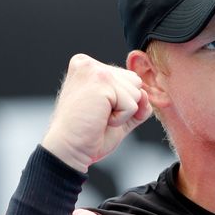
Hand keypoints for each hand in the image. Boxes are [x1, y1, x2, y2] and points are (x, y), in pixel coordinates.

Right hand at [41, 53, 151, 171]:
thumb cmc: (89, 134)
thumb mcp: (118, 113)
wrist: (68, 151)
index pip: (128, 79)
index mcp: (88, 67)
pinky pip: (133, 104)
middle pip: (135, 82)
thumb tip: (146, 95)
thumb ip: (137, 101)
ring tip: (98, 117)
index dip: (121, 102)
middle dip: (124, 105)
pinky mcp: (101, 82)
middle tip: (98, 115)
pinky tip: (100, 120)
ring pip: (136, 92)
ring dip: (123, 112)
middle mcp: (88, 63)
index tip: (96, 111)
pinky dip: (121, 119)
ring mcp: (94, 70)